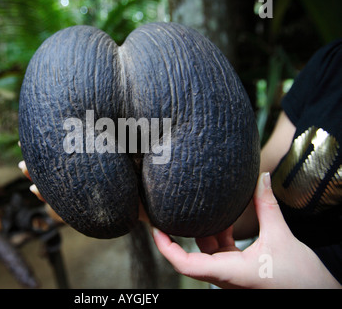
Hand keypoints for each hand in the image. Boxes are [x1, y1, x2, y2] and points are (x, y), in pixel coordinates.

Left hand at [152, 172, 340, 288]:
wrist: (318, 297)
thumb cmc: (301, 280)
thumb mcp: (281, 238)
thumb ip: (267, 207)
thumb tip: (261, 178)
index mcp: (229, 273)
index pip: (185, 265)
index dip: (165, 248)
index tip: (155, 229)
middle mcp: (225, 276)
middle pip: (191, 255)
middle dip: (178, 234)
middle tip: (166, 212)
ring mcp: (231, 274)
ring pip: (207, 251)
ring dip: (204, 229)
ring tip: (197, 207)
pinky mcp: (240, 270)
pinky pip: (221, 251)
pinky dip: (220, 234)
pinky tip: (224, 217)